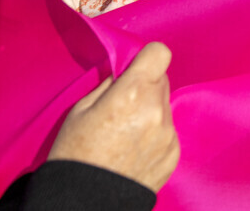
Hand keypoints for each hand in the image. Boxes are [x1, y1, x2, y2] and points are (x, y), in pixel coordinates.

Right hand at [48, 42, 178, 193]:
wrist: (85, 202)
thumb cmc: (75, 154)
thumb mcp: (81, 109)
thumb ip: (110, 84)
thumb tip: (125, 73)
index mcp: (132, 93)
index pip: (160, 53)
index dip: (146, 58)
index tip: (135, 69)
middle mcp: (156, 111)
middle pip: (161, 80)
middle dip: (145, 86)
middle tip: (123, 105)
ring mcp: (168, 134)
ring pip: (165, 106)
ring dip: (151, 111)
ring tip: (126, 132)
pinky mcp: (173, 154)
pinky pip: (168, 131)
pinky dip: (155, 134)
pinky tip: (134, 149)